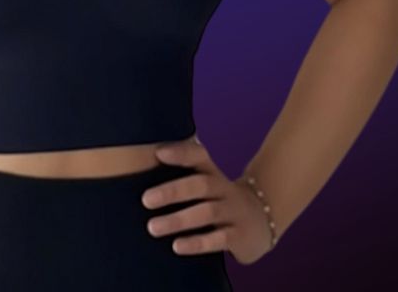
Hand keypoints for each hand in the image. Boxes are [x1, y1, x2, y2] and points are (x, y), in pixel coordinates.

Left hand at [140, 136, 275, 265]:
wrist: (263, 220)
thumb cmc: (219, 199)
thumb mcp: (206, 183)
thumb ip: (180, 175)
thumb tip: (134, 167)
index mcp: (212, 173)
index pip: (199, 156)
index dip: (181, 153)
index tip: (158, 153)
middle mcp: (224, 189)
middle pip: (200, 185)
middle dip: (172, 191)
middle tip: (145, 199)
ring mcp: (234, 212)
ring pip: (207, 212)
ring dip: (178, 220)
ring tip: (152, 227)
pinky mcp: (240, 236)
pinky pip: (219, 238)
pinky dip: (197, 243)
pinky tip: (177, 246)